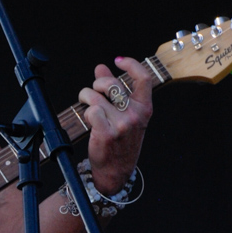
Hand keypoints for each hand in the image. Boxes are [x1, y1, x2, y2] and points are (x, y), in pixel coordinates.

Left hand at [78, 56, 152, 195]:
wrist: (117, 170)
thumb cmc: (122, 142)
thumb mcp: (126, 115)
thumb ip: (115, 91)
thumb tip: (102, 67)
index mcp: (144, 108)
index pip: (143, 78)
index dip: (131, 64)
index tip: (118, 61)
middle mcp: (135, 115)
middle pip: (112, 84)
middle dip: (98, 82)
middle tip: (94, 89)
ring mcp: (121, 125)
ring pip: (97, 97)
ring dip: (87, 97)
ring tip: (87, 102)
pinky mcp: (106, 133)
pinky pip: (92, 111)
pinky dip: (86, 112)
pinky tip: (89, 118)